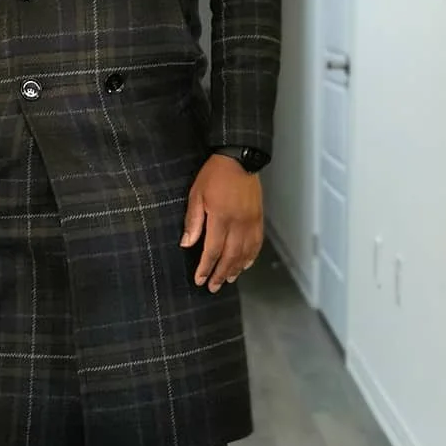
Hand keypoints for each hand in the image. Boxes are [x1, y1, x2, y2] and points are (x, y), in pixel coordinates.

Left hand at [180, 155, 264, 292]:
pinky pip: (257, 243)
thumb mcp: (196, 194)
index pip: (213, 250)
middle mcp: (238, 224)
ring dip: (236, 269)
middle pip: (230, 256)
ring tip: (227, 280)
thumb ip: (193, 220)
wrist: (240, 158)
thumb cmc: (214, 175)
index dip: (205, 267)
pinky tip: (246, 264)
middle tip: (212, 287)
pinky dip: (251, 256)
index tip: (199, 279)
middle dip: (220, 274)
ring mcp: (251, 222)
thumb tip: (187, 244)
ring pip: (245, 253)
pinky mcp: (259, 218)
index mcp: (221, 218)